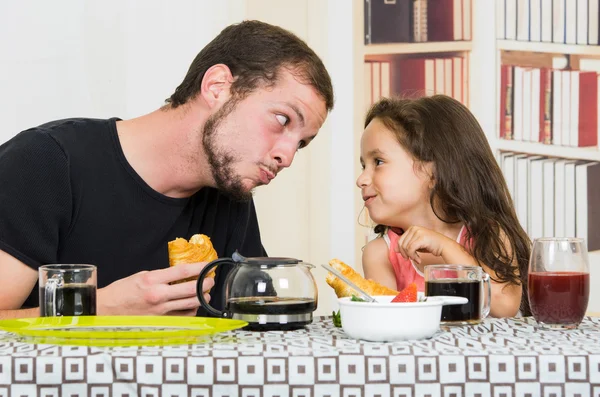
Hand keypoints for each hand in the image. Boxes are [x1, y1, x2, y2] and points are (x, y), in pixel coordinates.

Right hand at [97, 263, 214, 315]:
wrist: (105, 310)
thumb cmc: (122, 292)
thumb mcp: (141, 276)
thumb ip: (161, 275)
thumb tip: (181, 273)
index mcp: (152, 280)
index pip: (183, 271)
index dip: (200, 267)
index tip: (209, 265)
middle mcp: (158, 295)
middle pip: (192, 289)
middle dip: (206, 283)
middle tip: (210, 280)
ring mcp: (160, 311)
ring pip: (191, 304)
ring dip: (202, 297)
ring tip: (205, 292)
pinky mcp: (160, 322)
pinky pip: (183, 317)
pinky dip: (192, 310)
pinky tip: (193, 305)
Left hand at [396, 226, 454, 263]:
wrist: (444, 246)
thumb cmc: (431, 245)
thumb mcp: (416, 245)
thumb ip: (406, 246)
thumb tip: (395, 249)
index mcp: (412, 228)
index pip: (400, 240)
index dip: (401, 250)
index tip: (407, 257)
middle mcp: (414, 228)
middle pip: (401, 244)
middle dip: (405, 254)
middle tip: (411, 259)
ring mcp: (418, 232)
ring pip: (405, 247)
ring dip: (410, 256)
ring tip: (416, 259)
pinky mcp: (421, 238)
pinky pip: (411, 249)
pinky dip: (413, 256)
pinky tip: (419, 260)